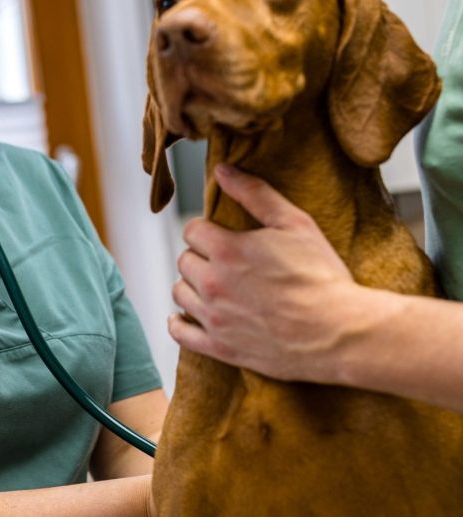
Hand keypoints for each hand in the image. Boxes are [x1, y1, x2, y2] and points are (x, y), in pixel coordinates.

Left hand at [168, 163, 359, 383]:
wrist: (339, 332)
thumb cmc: (320, 276)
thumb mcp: (294, 223)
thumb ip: (254, 192)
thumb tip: (222, 170)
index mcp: (226, 249)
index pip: (192, 230)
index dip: (208, 231)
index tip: (221, 237)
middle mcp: (212, 283)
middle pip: (184, 260)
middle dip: (200, 257)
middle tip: (223, 261)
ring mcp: (213, 317)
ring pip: (180, 292)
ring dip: (192, 286)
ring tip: (213, 285)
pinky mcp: (219, 347)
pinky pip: (180, 333)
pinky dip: (178, 324)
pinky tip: (182, 317)